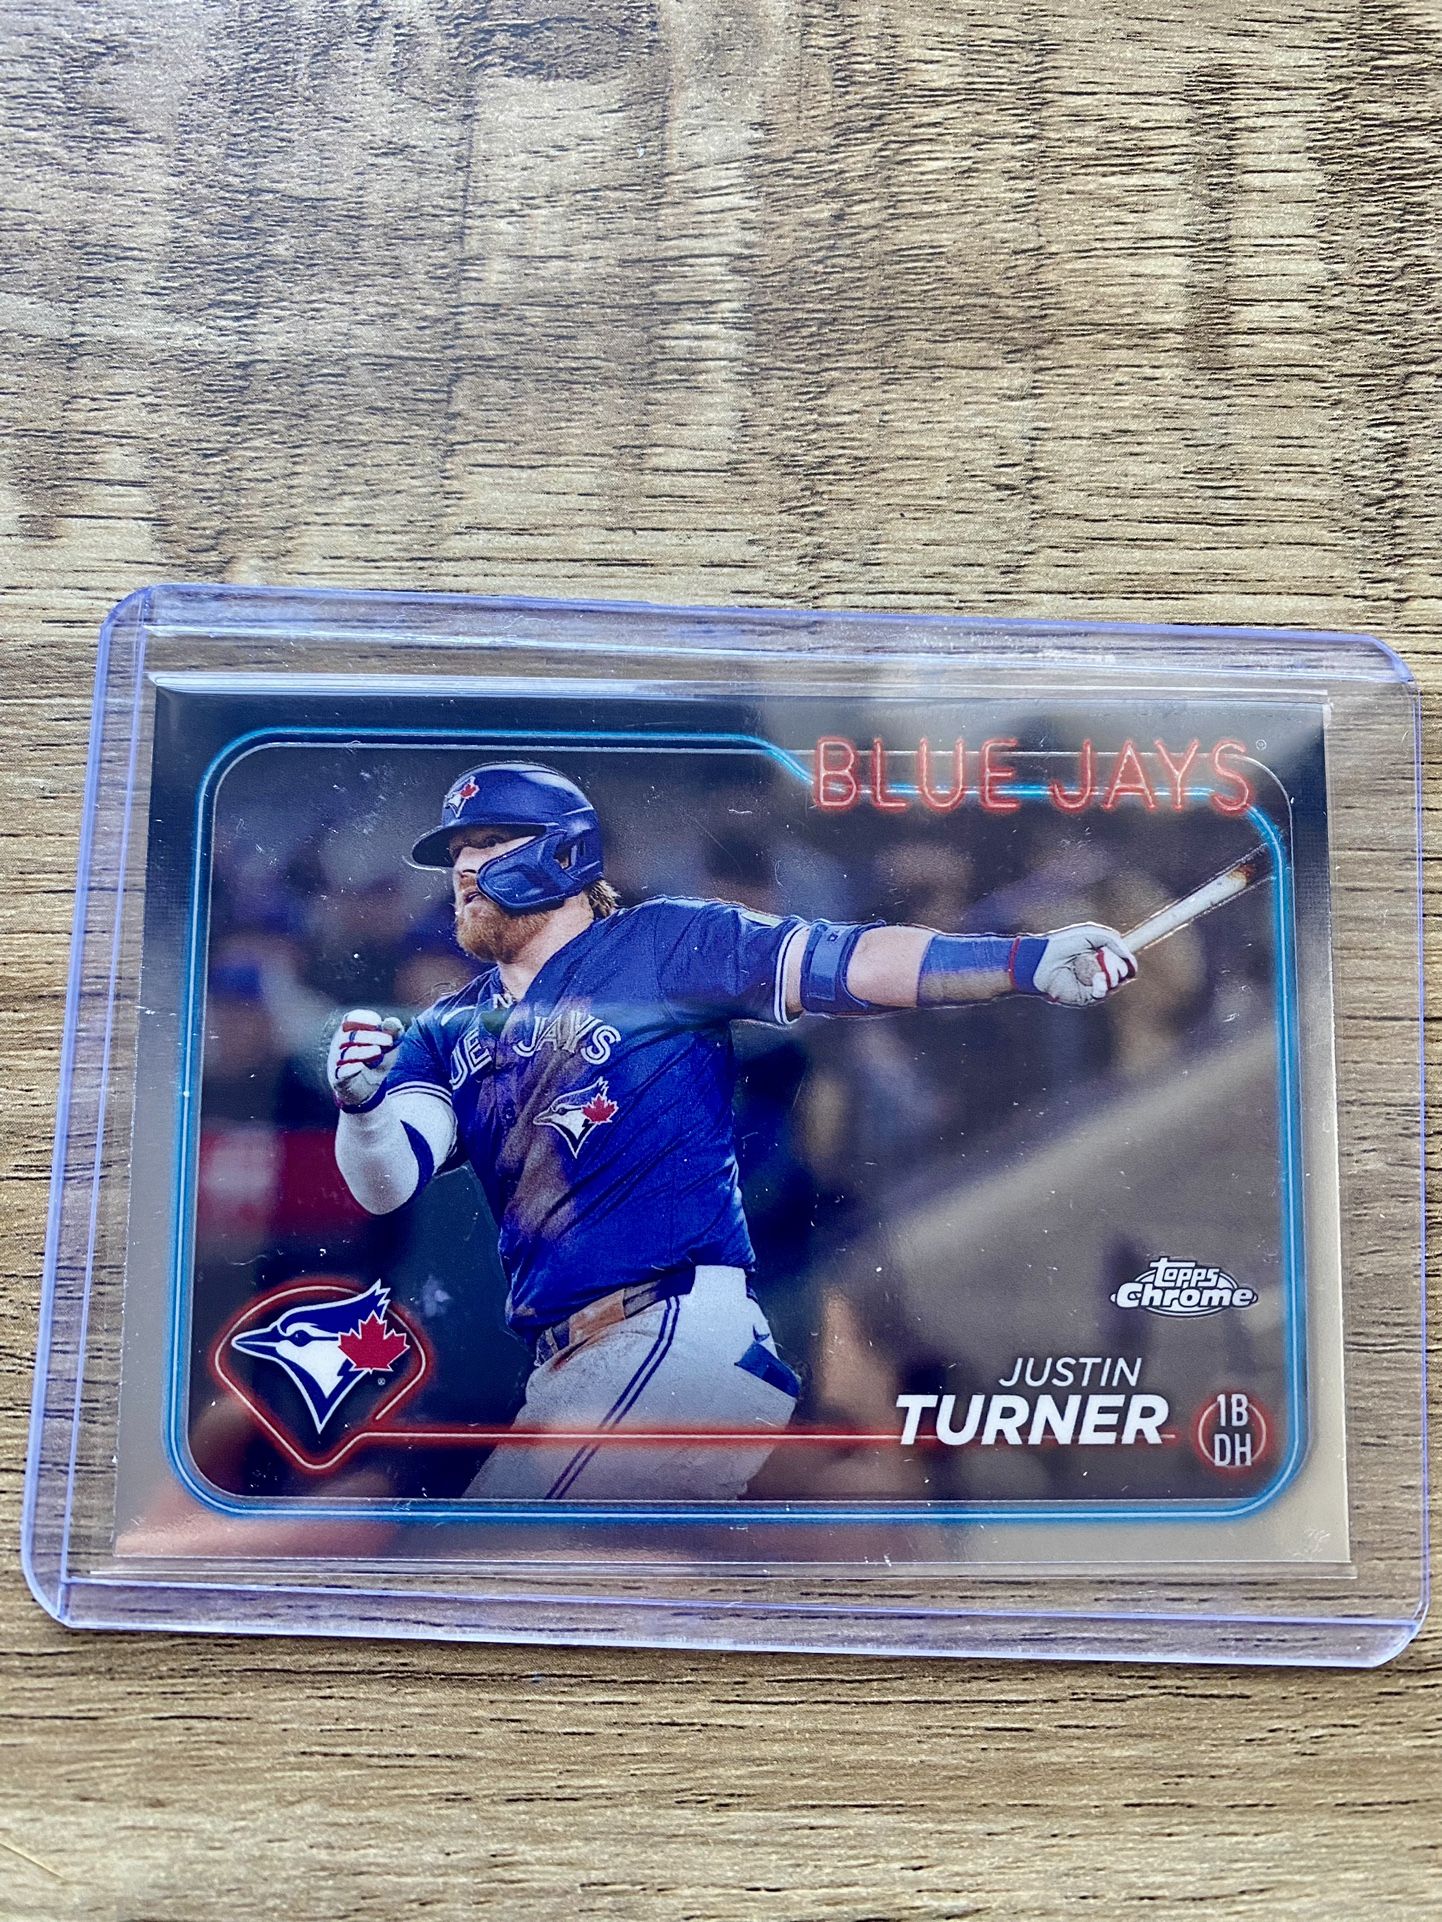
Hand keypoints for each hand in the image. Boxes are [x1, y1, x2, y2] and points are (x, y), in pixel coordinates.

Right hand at [327, 1009, 402, 1109]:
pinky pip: (340, 1073)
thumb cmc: (376, 1061)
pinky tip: (360, 1066)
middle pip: (350, 1036)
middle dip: (370, 1036)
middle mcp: (339, 1045)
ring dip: (363, 1052)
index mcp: (349, 1032)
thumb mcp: (387, 1046)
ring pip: (346, 1054)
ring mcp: (337, 1062)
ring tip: (378, 1052)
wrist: (368, 1089)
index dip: (362, 1019)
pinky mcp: (338, 1079)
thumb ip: (392, 1033)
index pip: (349, 1020)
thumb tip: (393, 1022)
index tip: (377, 1023)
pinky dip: (349, 1069)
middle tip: (389, 1041)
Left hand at [1023, 924, 1137, 1007]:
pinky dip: (1103, 984)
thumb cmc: (1063, 943)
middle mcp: (1099, 973)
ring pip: (1117, 983)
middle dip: (1119, 964)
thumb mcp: (1092, 933)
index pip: (1124, 963)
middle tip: (1104, 956)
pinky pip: (1103, 992)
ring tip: (1096, 966)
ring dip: (1111, 973)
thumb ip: (1114, 941)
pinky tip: (1096, 978)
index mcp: (1101, 958)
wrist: (1042, 959)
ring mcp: (1093, 986)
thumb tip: (1131, 959)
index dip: (1128, 961)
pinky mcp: (1085, 997)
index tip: (1127, 957)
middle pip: (1124, 973)